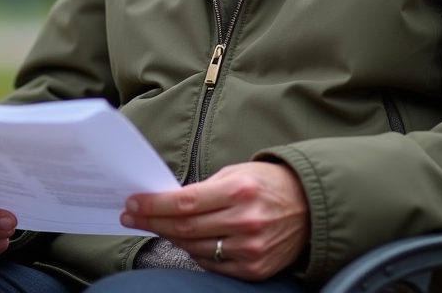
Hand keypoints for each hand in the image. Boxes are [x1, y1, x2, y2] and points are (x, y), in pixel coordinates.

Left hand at [120, 161, 309, 280]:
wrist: (310, 207)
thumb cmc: (269, 184)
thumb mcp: (237, 173)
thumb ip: (204, 189)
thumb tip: (166, 201)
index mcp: (240, 191)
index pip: (184, 202)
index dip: (154, 205)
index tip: (133, 203)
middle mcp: (245, 221)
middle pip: (184, 227)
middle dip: (152, 221)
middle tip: (132, 216)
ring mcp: (250, 249)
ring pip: (194, 248)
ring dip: (169, 237)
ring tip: (155, 226)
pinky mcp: (254, 268)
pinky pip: (211, 264)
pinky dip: (194, 252)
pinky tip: (185, 240)